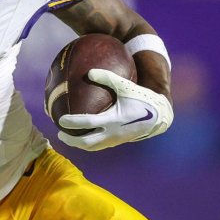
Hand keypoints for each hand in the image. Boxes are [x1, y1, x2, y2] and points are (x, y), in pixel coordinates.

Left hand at [56, 69, 173, 150]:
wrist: (159, 116)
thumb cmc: (142, 98)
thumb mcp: (126, 85)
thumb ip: (108, 78)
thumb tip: (89, 72)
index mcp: (113, 120)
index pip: (88, 123)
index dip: (73, 123)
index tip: (60, 119)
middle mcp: (113, 133)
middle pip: (86, 142)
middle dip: (71, 140)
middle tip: (60, 133)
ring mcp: (115, 140)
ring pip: (93, 147)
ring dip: (79, 144)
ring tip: (68, 138)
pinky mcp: (118, 141)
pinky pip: (100, 145)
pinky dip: (89, 142)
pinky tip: (84, 135)